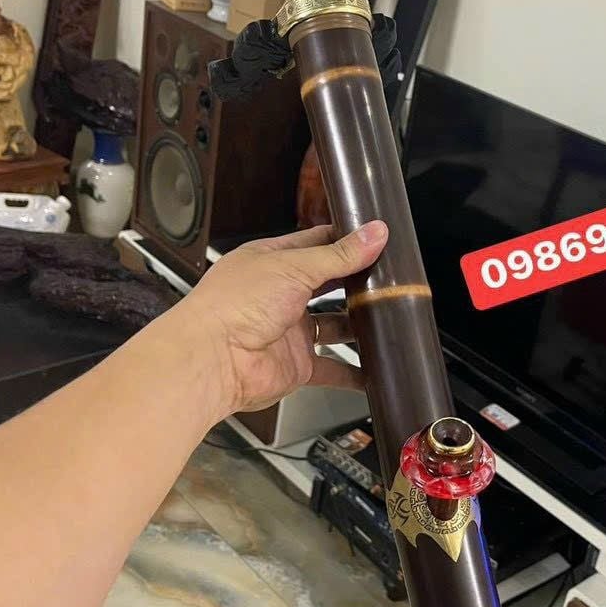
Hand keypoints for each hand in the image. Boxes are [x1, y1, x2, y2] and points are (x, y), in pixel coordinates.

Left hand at [168, 220, 387, 418]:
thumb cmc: (236, 305)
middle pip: (327, 285)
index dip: (345, 240)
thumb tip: (375, 233)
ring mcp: (289, 330)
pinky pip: (330, 369)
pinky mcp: (296, 364)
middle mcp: (279, 294)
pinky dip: (352, 373)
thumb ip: (339, 255)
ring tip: (392, 317)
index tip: (377, 238)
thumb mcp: (293, 267)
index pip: (315, 243)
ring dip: (358, 325)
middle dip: (356, 283)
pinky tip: (375, 371)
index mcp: (272, 261)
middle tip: (392, 278)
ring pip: (333, 326)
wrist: (213, 360)